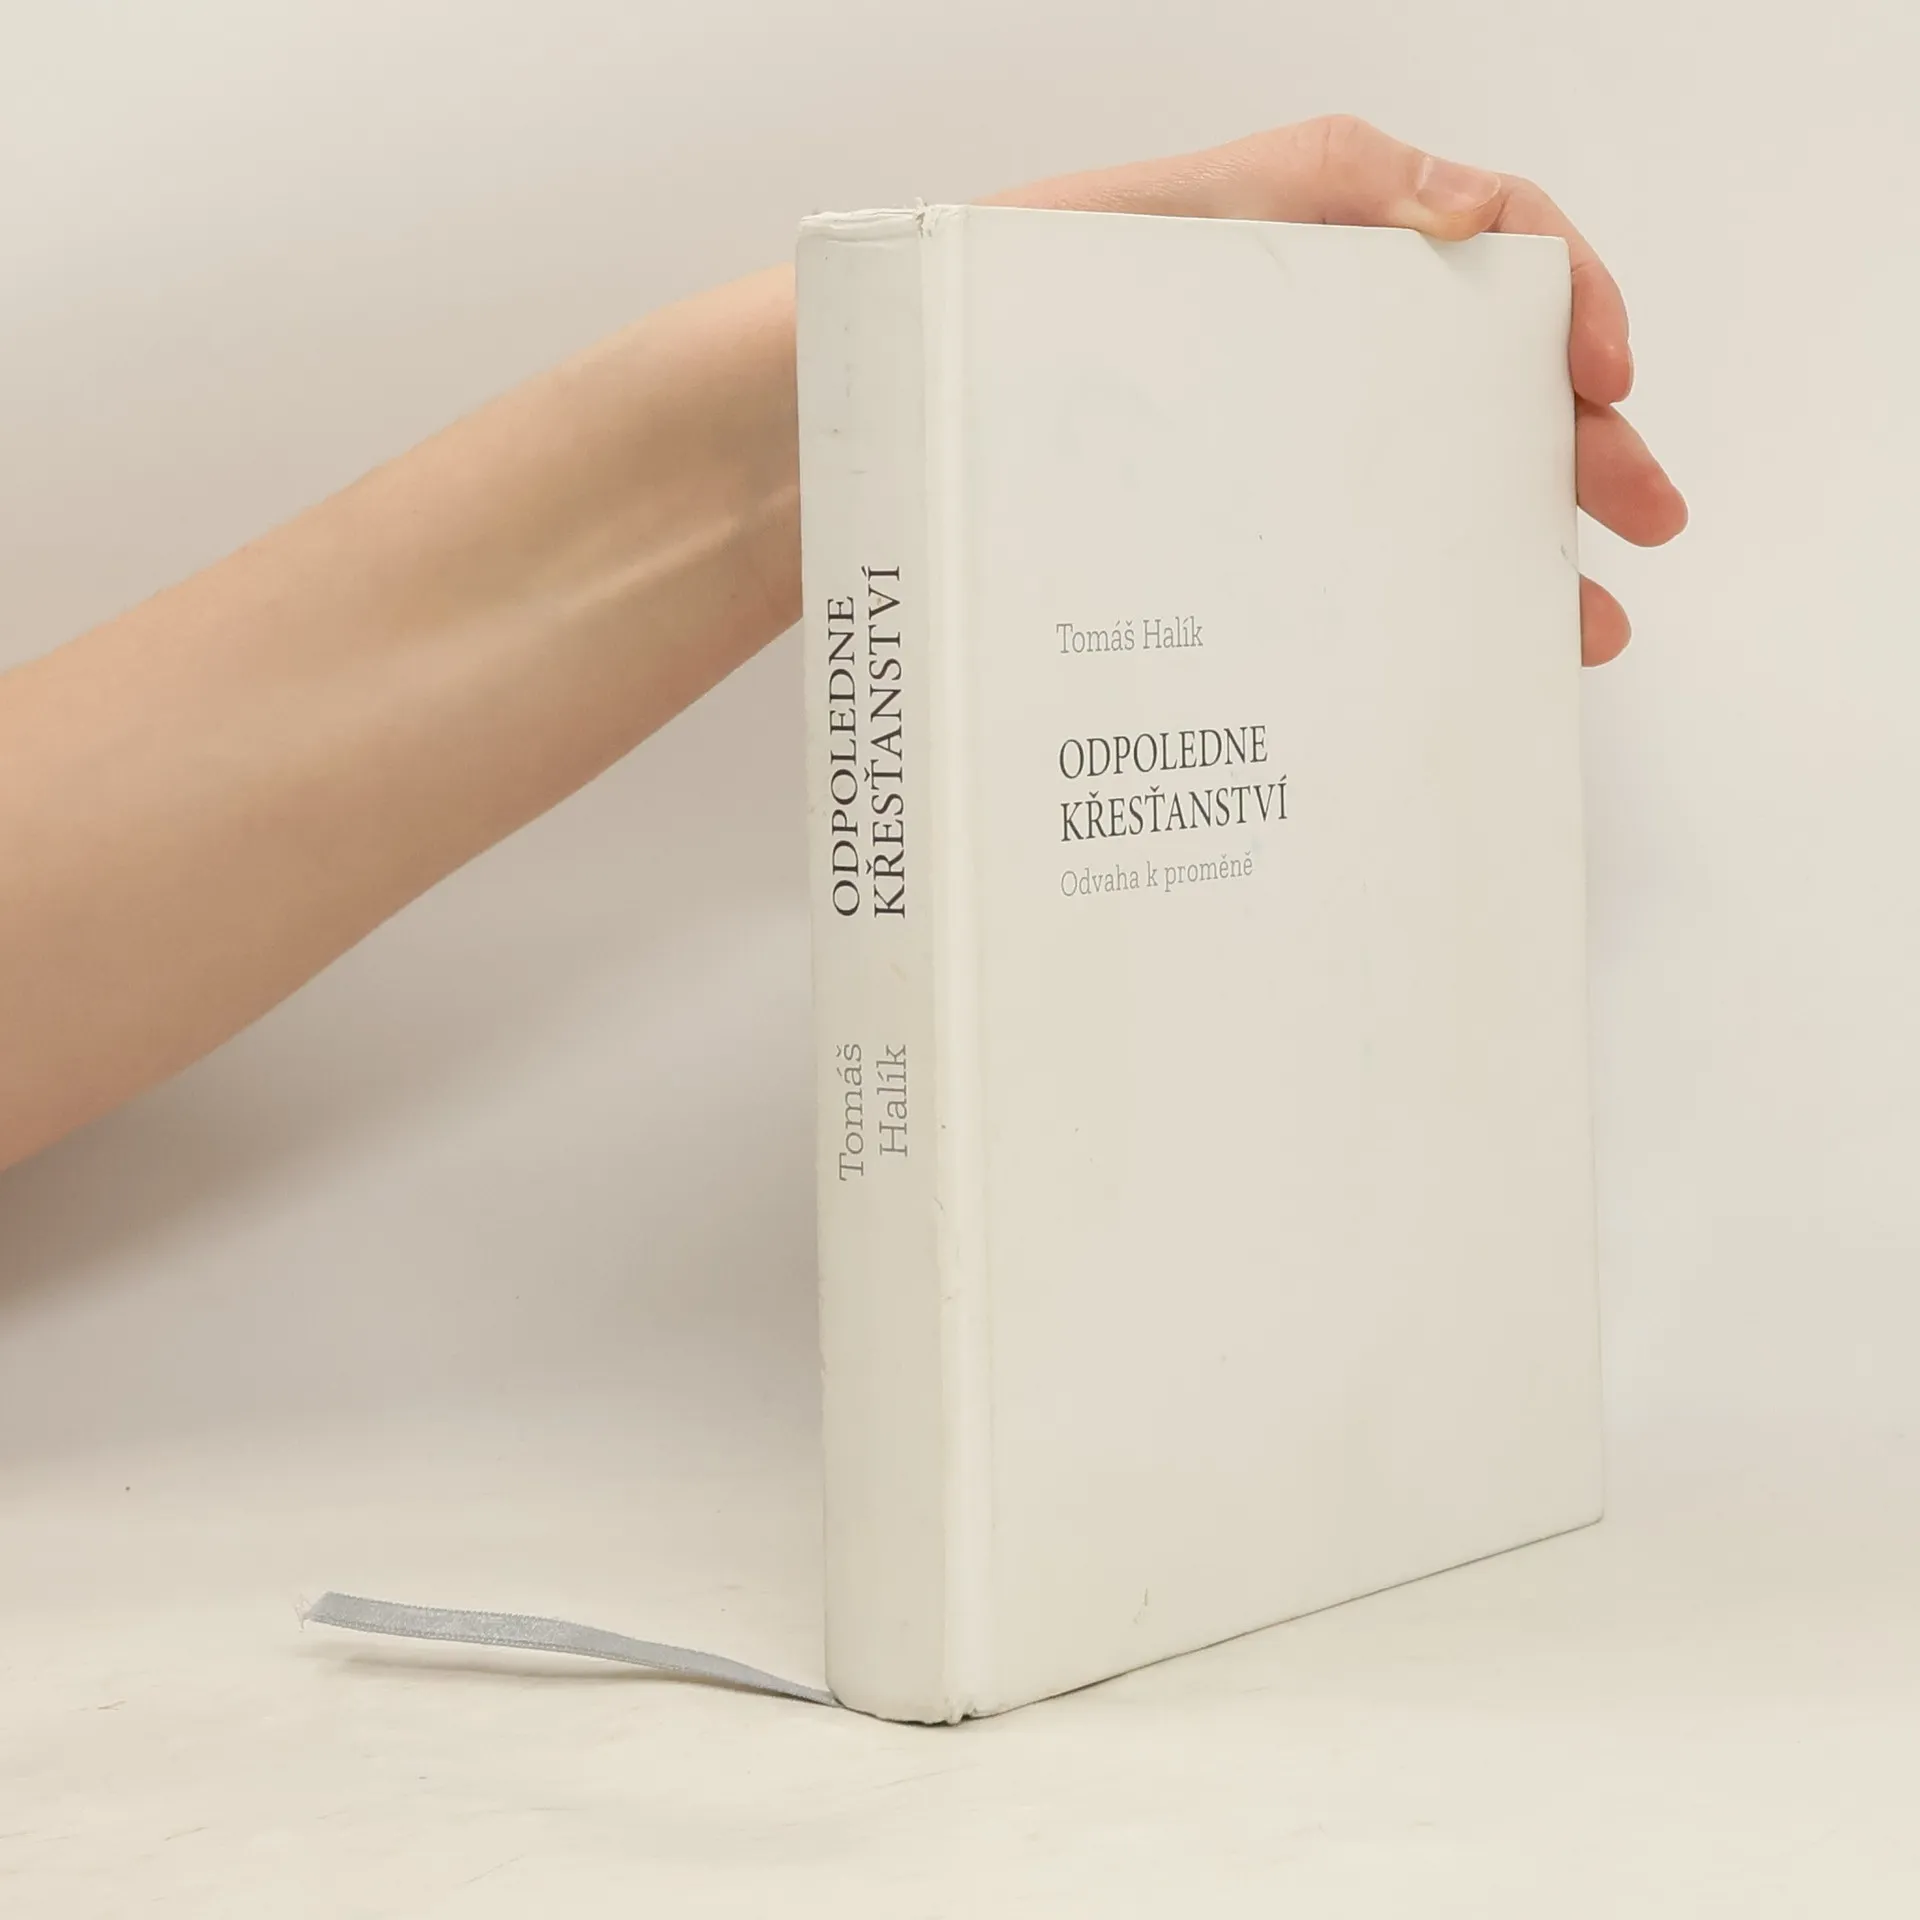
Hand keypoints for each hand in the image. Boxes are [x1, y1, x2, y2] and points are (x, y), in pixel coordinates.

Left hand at [998, 115, 1687, 665]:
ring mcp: (1256, 445)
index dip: (1564, 296)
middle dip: (1574, 441)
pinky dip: (1405, 599)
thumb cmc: (978, 315)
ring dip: (1507, 540)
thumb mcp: (1140, 228)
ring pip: (1413, 483)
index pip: (1474, 246)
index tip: (1606, 376)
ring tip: (1576, 625)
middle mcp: (1291, 346)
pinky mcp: (1211, 531)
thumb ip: (1301, 192)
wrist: (855, 429)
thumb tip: (1463, 211)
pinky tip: (1451, 650)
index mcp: (1292, 249)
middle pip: (1469, 379)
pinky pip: (1334, 558)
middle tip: (1647, 514)